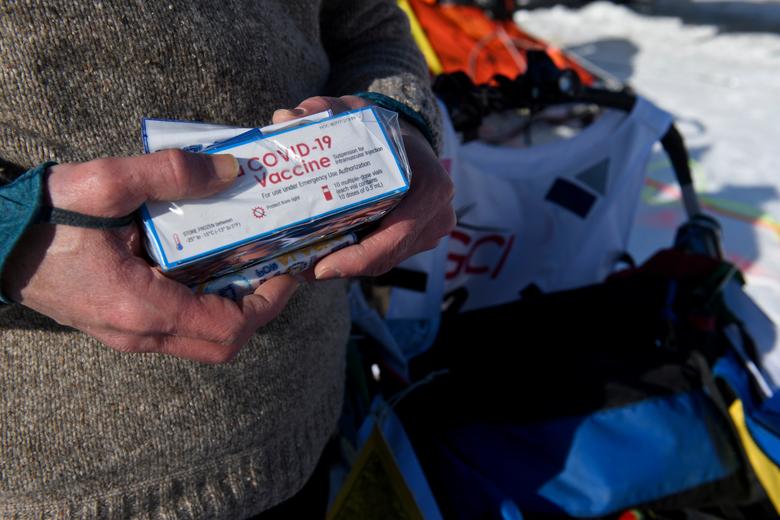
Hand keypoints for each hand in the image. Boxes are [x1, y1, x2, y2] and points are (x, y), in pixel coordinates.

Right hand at [2, 151, 298, 363]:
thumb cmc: (46, 217)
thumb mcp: (107, 182)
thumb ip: (172, 174)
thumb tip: (232, 171)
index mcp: (144, 308)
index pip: (231, 328)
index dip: (270, 302)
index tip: (288, 270)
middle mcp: (141, 334)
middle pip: (223, 343)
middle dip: (259, 307)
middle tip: (273, 265)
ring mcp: (131, 335)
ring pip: (203, 338)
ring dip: (234, 306)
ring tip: (249, 260)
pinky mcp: (123, 325)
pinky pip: (180, 327)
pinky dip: (207, 302)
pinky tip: (209, 262)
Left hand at [273, 95, 455, 278]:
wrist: (409, 139)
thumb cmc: (381, 129)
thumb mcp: (352, 112)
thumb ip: (320, 111)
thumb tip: (284, 118)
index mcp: (430, 185)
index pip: (396, 234)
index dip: (359, 257)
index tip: (321, 266)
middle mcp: (438, 213)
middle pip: (387, 256)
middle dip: (343, 267)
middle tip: (302, 270)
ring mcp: (432, 230)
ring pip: (385, 260)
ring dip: (346, 266)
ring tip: (305, 265)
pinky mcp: (421, 239)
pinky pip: (386, 255)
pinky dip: (356, 258)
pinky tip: (323, 255)